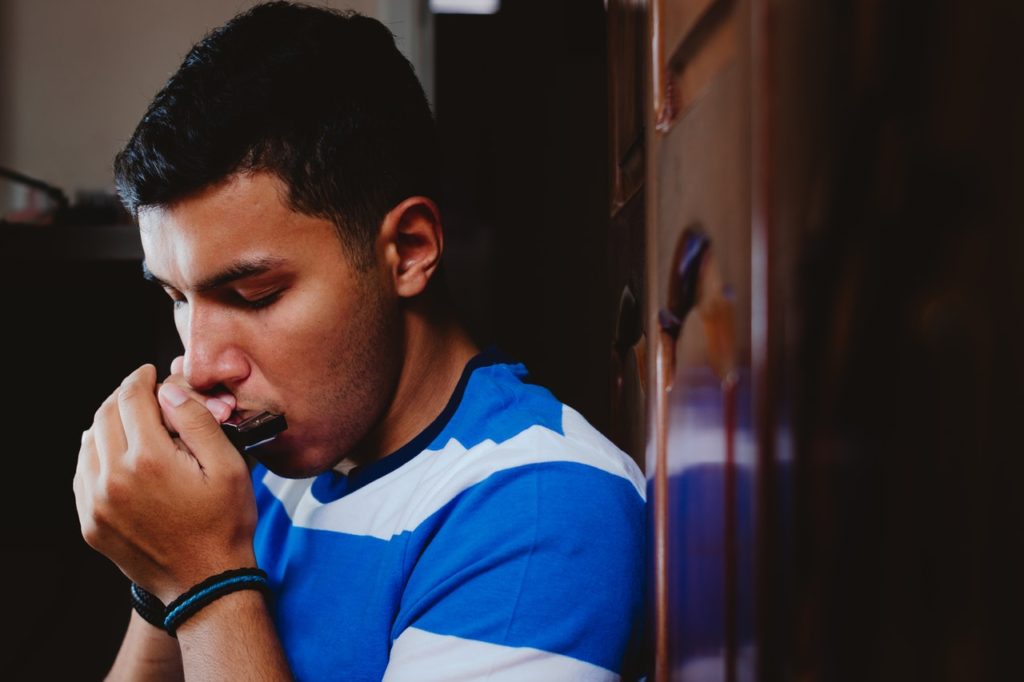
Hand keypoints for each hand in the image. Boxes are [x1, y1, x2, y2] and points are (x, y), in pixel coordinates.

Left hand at [73, 364, 257, 603]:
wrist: (205, 582)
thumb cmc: (225, 523)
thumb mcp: (229, 466)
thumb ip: (197, 421)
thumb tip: (169, 390)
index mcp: (149, 459)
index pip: (132, 398)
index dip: (142, 378)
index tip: (151, 372)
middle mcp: (114, 478)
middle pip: (105, 415)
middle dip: (123, 396)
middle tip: (142, 391)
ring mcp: (97, 503)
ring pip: (89, 442)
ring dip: (107, 423)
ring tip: (131, 420)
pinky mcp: (91, 523)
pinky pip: (83, 474)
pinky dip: (96, 454)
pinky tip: (117, 454)